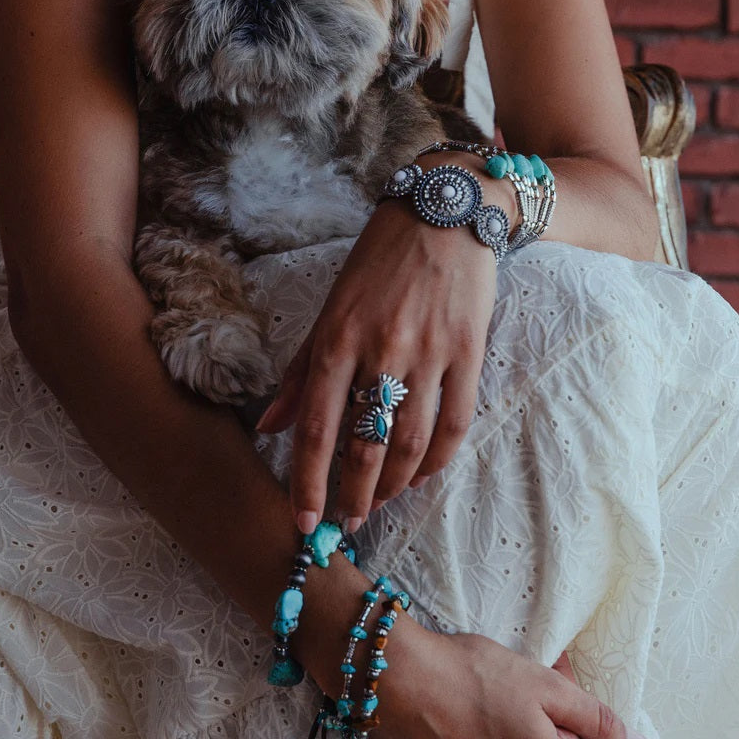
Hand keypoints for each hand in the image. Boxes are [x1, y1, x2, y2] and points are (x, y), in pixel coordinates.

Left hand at [256, 198, 497, 532]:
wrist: (443, 213)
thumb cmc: (376, 263)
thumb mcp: (328, 310)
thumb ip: (301, 373)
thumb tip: (269, 426)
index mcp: (337, 340)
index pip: (317, 429)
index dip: (307, 484)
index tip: (303, 524)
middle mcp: (380, 351)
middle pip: (365, 445)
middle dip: (352, 495)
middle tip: (347, 522)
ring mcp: (429, 353)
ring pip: (412, 443)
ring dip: (393, 485)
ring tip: (379, 502)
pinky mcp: (469, 352)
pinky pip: (456, 422)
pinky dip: (438, 459)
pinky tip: (422, 475)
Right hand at [373, 626, 648, 738]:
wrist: (398, 679)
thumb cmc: (471, 673)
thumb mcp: (544, 683)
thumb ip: (595, 718)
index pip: (569, 737)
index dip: (549, 701)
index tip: (525, 678)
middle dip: (522, 726)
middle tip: (494, 689)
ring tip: (466, 705)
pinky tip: (446, 726)